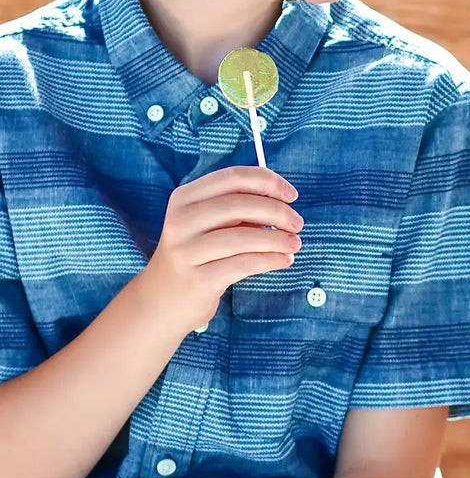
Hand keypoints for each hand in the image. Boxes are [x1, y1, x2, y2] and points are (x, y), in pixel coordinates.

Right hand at [137, 167, 302, 332]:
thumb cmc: (199, 253)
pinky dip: (270, 259)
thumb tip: (284, 200)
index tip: (292, 194)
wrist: (163, 300)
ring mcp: (185, 250)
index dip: (268, 182)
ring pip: (243, 237)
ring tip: (295, 243)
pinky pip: (244, 264)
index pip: (233, 177)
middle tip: (298, 223)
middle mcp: (181, 220)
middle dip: (278, 212)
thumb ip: (241, 207)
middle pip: (240, 204)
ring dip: (277, 239)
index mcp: (185, 197)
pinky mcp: (197, 279)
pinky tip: (284, 260)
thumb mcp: (211, 223)